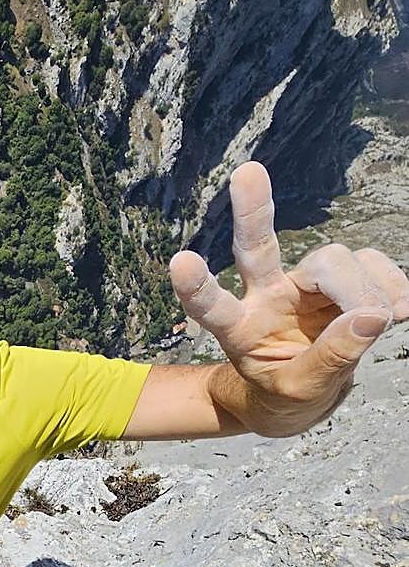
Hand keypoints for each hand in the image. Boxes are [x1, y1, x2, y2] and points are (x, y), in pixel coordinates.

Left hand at [169, 161, 408, 432]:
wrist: (301, 395)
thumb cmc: (286, 395)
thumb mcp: (301, 393)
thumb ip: (330, 359)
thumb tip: (369, 316)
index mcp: (239, 329)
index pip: (213, 307)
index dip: (198, 286)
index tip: (179, 261)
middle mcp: (265, 295)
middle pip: (258, 248)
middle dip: (253, 210)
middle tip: (246, 171)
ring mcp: (303, 283)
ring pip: (333, 261)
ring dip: (363, 291)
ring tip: (380, 323)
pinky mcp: (342, 278)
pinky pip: (373, 265)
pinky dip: (392, 287)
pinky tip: (398, 310)